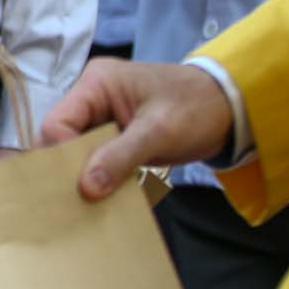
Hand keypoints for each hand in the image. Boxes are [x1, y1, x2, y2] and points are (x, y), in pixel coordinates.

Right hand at [41, 58, 234, 200]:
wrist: (230, 106)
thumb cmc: (195, 108)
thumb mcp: (159, 132)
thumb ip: (120, 157)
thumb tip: (86, 189)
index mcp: (95, 84)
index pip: (57, 122)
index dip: (61, 155)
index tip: (75, 187)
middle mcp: (92, 98)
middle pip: (62, 138)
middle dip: (69, 168)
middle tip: (75, 203)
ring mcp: (103, 117)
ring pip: (77, 151)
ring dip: (85, 176)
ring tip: (89, 205)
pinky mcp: (115, 135)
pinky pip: (96, 158)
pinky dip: (101, 177)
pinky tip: (106, 197)